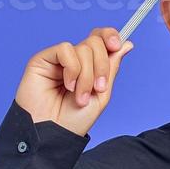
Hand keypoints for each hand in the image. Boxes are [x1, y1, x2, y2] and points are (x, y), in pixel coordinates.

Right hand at [14, 26, 134, 137]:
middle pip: (95, 42)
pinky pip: (65, 49)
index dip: (110, 35)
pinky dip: (72, 69)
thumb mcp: (102, 94)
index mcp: (90, 65)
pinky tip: (68, 85)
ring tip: (79, 96)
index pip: (101, 38)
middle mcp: (75, 59)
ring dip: (87, 75)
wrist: (55, 132)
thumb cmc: (75, 119)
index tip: (117, 45)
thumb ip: (111, 68)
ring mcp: (59, 59)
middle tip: (98, 88)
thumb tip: (126, 43)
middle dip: (101, 66)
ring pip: (83, 48)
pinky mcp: (43, 59)